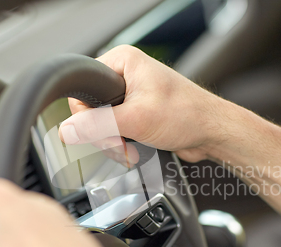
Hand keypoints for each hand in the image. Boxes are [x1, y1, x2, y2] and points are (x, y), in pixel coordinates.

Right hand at [58, 45, 229, 162]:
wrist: (212, 132)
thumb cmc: (188, 114)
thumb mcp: (136, 119)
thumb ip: (98, 125)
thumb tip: (68, 130)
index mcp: (123, 62)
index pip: (83, 90)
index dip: (87, 116)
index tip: (102, 131)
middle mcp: (126, 75)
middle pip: (91, 111)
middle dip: (104, 135)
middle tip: (120, 144)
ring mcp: (131, 96)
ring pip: (102, 125)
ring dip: (114, 143)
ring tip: (131, 150)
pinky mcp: (137, 113)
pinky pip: (116, 132)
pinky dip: (121, 145)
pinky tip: (135, 150)